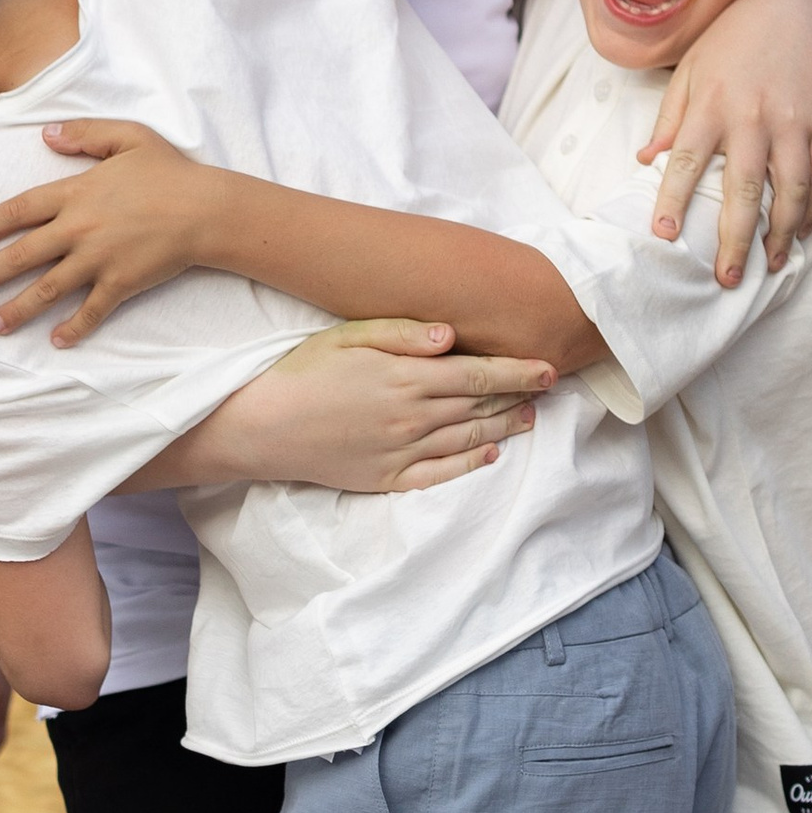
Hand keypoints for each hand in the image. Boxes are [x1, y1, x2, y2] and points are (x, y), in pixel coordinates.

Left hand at [0, 122, 218, 343]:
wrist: (206, 209)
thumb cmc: (169, 171)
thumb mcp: (127, 136)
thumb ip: (83, 134)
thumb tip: (45, 134)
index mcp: (76, 192)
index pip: (19, 211)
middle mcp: (80, 228)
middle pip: (23, 255)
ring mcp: (99, 259)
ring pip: (48, 289)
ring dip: (19, 309)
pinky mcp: (121, 283)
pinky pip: (91, 310)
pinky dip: (74, 328)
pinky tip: (56, 341)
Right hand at [215, 317, 553, 492]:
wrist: (262, 426)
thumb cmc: (303, 372)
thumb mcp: (349, 336)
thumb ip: (404, 333)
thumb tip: (453, 336)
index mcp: (408, 378)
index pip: (480, 375)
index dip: (519, 372)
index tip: (548, 368)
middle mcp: (414, 417)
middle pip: (481, 408)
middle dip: (520, 396)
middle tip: (548, 389)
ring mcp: (403, 452)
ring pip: (469, 440)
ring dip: (505, 428)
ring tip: (528, 418)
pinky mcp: (388, 479)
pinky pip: (441, 474)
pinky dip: (471, 465)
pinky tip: (490, 454)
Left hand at [637, 0, 811, 278]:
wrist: (795, 8)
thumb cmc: (731, 42)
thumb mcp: (690, 70)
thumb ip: (669, 117)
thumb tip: (646, 161)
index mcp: (711, 106)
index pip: (686, 161)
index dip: (673, 199)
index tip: (663, 236)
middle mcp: (753, 117)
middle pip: (744, 189)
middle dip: (736, 239)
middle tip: (727, 279)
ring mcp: (794, 121)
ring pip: (792, 189)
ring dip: (782, 233)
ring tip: (770, 266)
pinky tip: (803, 231)